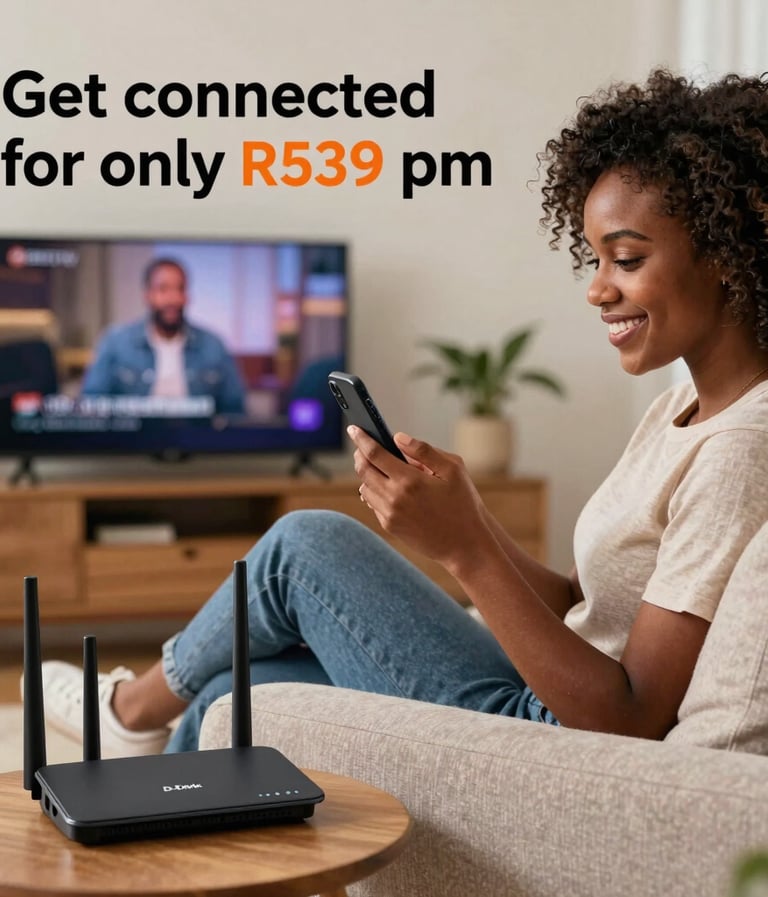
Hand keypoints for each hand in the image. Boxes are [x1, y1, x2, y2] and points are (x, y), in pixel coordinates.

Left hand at [348, 426, 491, 566]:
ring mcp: (390, 514)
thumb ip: (423, 450)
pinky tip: (386, 486)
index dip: (361, 438)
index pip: (374, 453)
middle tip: (363, 445)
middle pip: (363, 470)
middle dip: (360, 454)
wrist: (465, 544)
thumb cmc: (463, 503)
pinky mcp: (390, 526)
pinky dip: (374, 490)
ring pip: (364, 487)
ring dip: (367, 473)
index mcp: (410, 480)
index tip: (354, 428)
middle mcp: (394, 497)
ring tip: (377, 465)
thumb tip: (397, 438)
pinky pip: (373, 503)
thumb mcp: (453, 469)